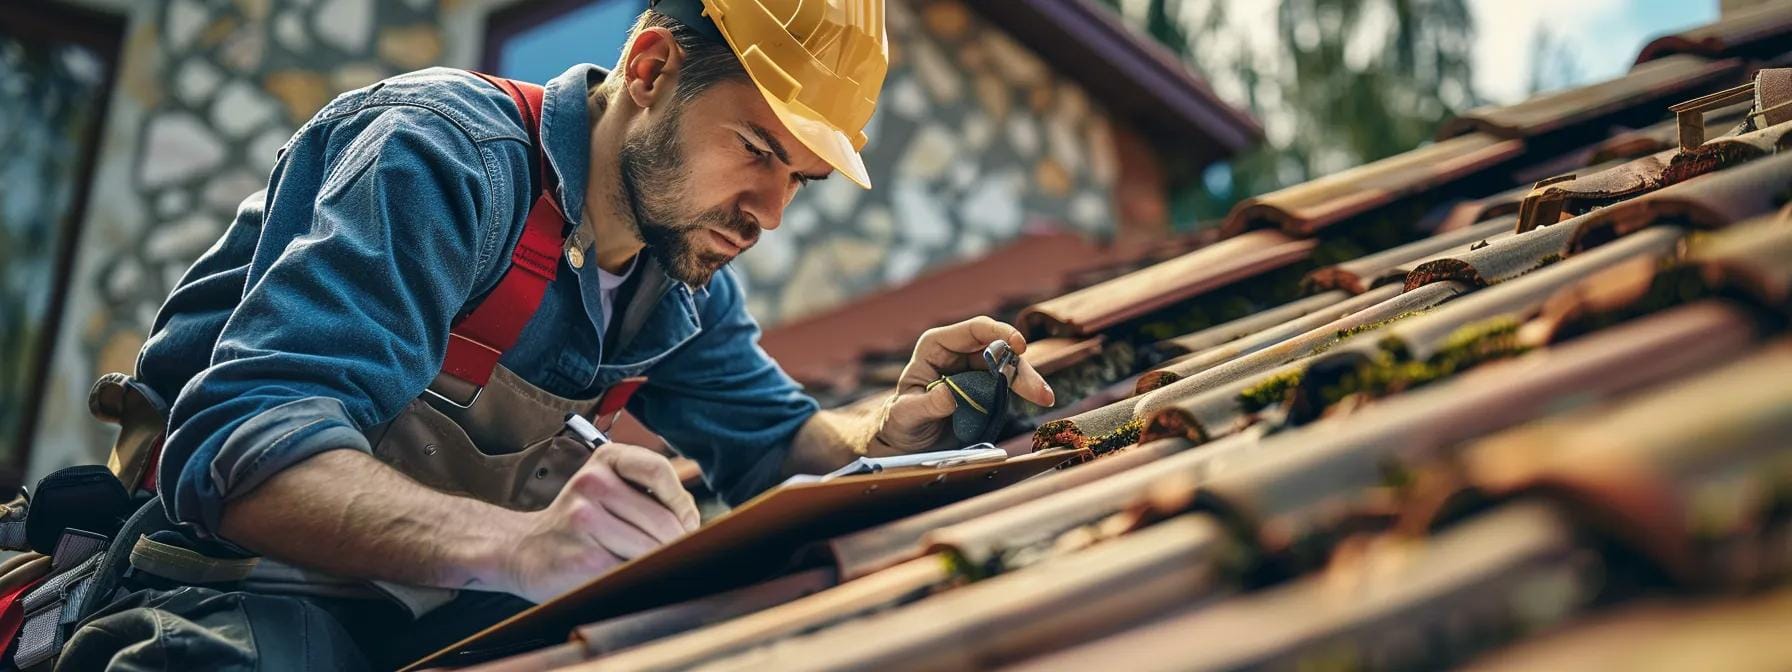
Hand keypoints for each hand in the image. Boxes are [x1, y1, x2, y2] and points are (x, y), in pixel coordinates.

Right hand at [498, 443, 699, 601]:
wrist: (524, 550)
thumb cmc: (579, 521)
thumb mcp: (610, 488)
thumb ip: (652, 494)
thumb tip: (692, 524)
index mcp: (606, 459)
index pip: (660, 471)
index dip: (682, 503)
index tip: (685, 523)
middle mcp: (592, 483)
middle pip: (664, 521)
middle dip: (674, 544)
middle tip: (665, 554)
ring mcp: (584, 520)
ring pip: (651, 550)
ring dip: (656, 564)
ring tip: (638, 563)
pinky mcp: (583, 558)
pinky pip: (632, 572)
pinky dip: (636, 578)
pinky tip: (621, 575)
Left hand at [873, 317, 1054, 452]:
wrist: (907, 443)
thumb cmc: (900, 423)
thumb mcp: (906, 416)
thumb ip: (926, 405)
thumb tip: (949, 396)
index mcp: (937, 347)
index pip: (974, 330)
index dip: (1000, 333)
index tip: (1019, 346)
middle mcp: (959, 353)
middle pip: (998, 348)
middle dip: (1020, 366)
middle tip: (1039, 391)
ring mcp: (975, 370)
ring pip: (1009, 366)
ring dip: (1028, 380)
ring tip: (1045, 398)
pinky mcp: (987, 388)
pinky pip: (1010, 384)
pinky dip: (1026, 390)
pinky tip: (1042, 400)